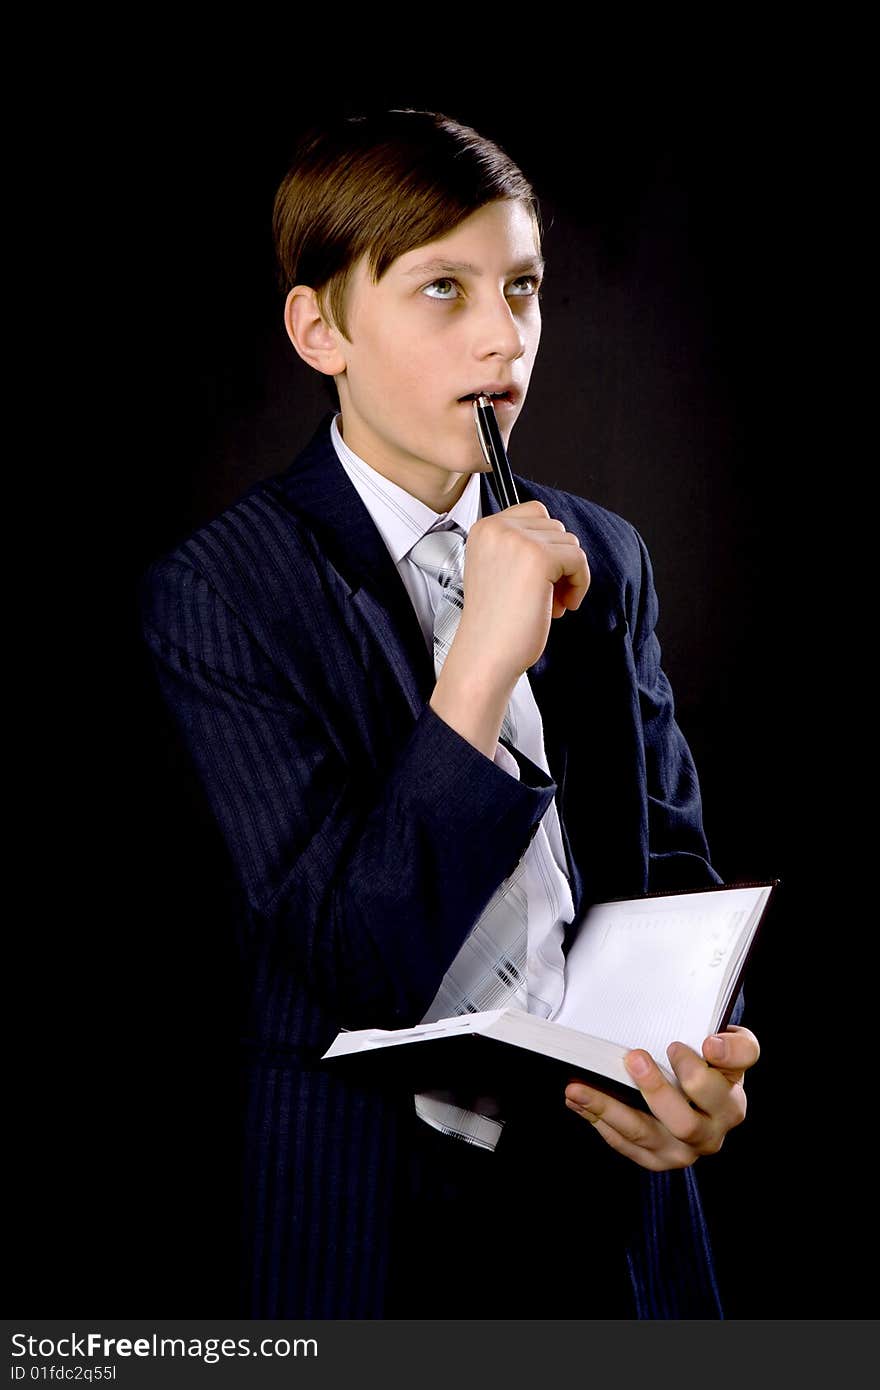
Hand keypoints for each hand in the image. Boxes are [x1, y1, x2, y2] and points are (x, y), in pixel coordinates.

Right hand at [455, 500, 590, 683]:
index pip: (535, 512)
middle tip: (548, 596)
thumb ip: (519, 547)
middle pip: (555, 527)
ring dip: (569, 575)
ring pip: (570, 542)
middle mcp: (498, 528)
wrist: (485, 656)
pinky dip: (579, 585)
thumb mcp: (498, 571)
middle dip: (559, 562)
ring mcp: (518, 540)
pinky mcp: (540, 557)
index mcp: (484, 529)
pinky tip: (561, 607)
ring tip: (551, 604)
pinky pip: (579, 559)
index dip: (547, 545)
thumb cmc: (493, 624)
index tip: (541, 576)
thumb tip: (559, 538)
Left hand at [563, 1025, 759, 1170]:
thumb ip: (728, 1043)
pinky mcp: (659, 1158)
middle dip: (655, 1090)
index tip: (686, 1044)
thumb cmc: (706, 1065)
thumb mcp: (723, 1046)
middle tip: (633, 1058)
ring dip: (608, 1109)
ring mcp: (686, 1148)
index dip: (718, 1059)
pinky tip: (578, 1101)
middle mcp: (715, 1128)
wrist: (701, 1099)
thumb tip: (710, 1043)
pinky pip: (625, 1144)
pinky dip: (599, 1120)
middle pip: (685, 1122)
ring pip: (645, 1135)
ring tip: (577, 1088)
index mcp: (731, 1093)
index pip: (735, 1073)